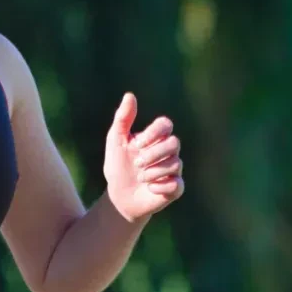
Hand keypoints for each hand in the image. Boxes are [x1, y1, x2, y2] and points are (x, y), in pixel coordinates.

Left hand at [103, 92, 184, 221]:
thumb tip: (130, 95)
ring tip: (140, 177)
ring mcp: (174, 170)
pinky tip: (149, 188)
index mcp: (155, 138)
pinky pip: (176, 184)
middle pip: (174, 143)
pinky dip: (159, 186)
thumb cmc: (118, 166)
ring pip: (175, 164)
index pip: (166, 124)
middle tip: (137, 163)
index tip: (136, 144)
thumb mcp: (116, 140)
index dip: (154, 132)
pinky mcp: (175, 188)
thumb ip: (123, 118)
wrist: (118, 195)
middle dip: (154, 154)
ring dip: (152, 172)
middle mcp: (168, 152)